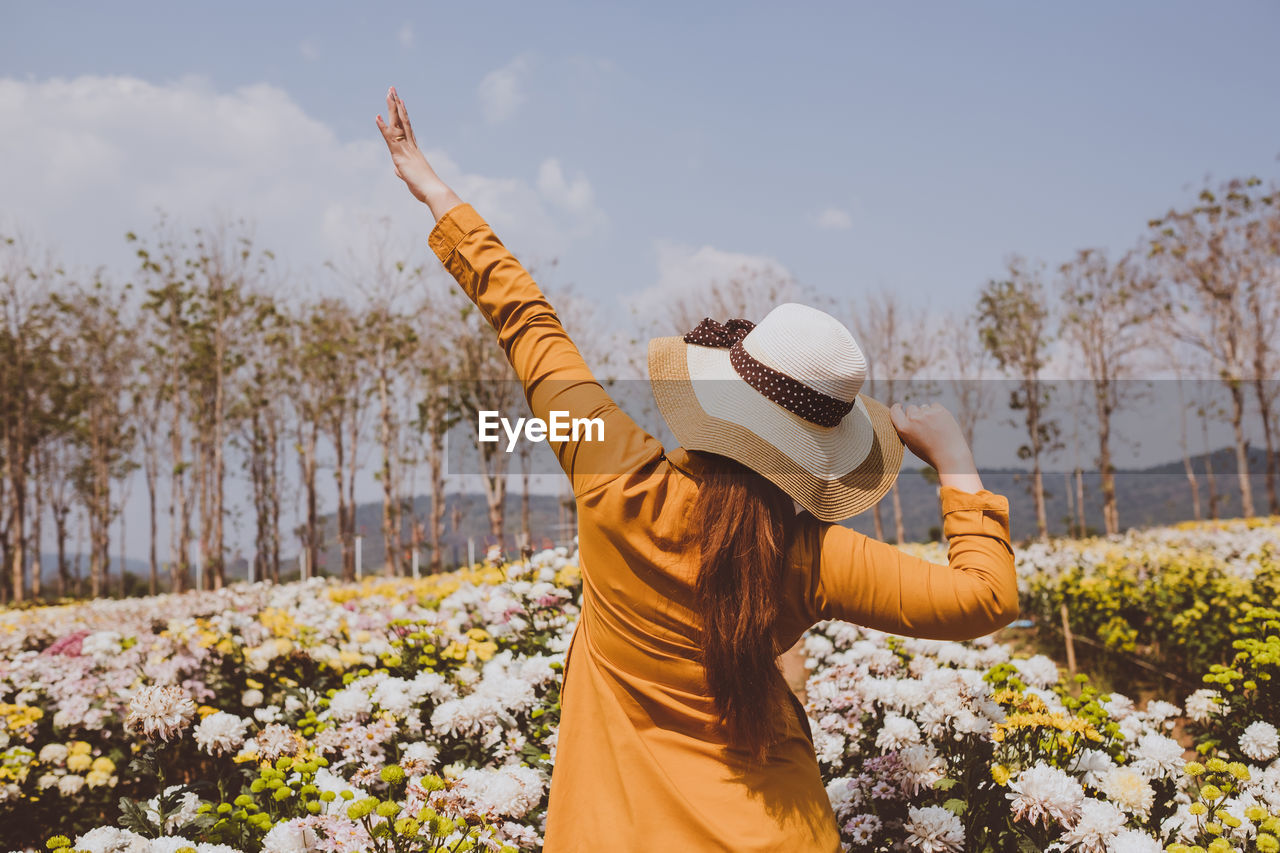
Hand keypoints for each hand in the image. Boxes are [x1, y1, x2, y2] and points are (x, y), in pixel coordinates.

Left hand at [376, 86, 459, 216]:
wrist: (433, 191)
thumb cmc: (425, 188)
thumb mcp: (411, 179)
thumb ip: (403, 173)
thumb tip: (398, 171)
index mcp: (413, 150)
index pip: (407, 128)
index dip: (403, 114)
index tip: (400, 102)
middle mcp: (410, 146)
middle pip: (402, 121)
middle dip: (397, 105)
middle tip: (393, 90)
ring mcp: (405, 149)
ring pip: (397, 124)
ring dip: (392, 108)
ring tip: (388, 93)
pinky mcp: (399, 155)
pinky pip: (390, 138)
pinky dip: (383, 127)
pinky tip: (377, 116)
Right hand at [888, 402, 973, 473]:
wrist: (950, 456)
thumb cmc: (929, 452)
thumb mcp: (911, 443)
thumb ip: (905, 429)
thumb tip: (903, 417)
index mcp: (904, 428)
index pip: (894, 410)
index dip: (897, 407)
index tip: (900, 406)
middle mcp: (913, 419)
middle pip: (911, 408)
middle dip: (915, 414)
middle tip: (924, 426)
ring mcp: (927, 413)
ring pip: (923, 407)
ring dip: (927, 414)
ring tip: (934, 428)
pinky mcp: (940, 410)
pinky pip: (935, 406)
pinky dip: (937, 412)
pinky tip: (941, 423)